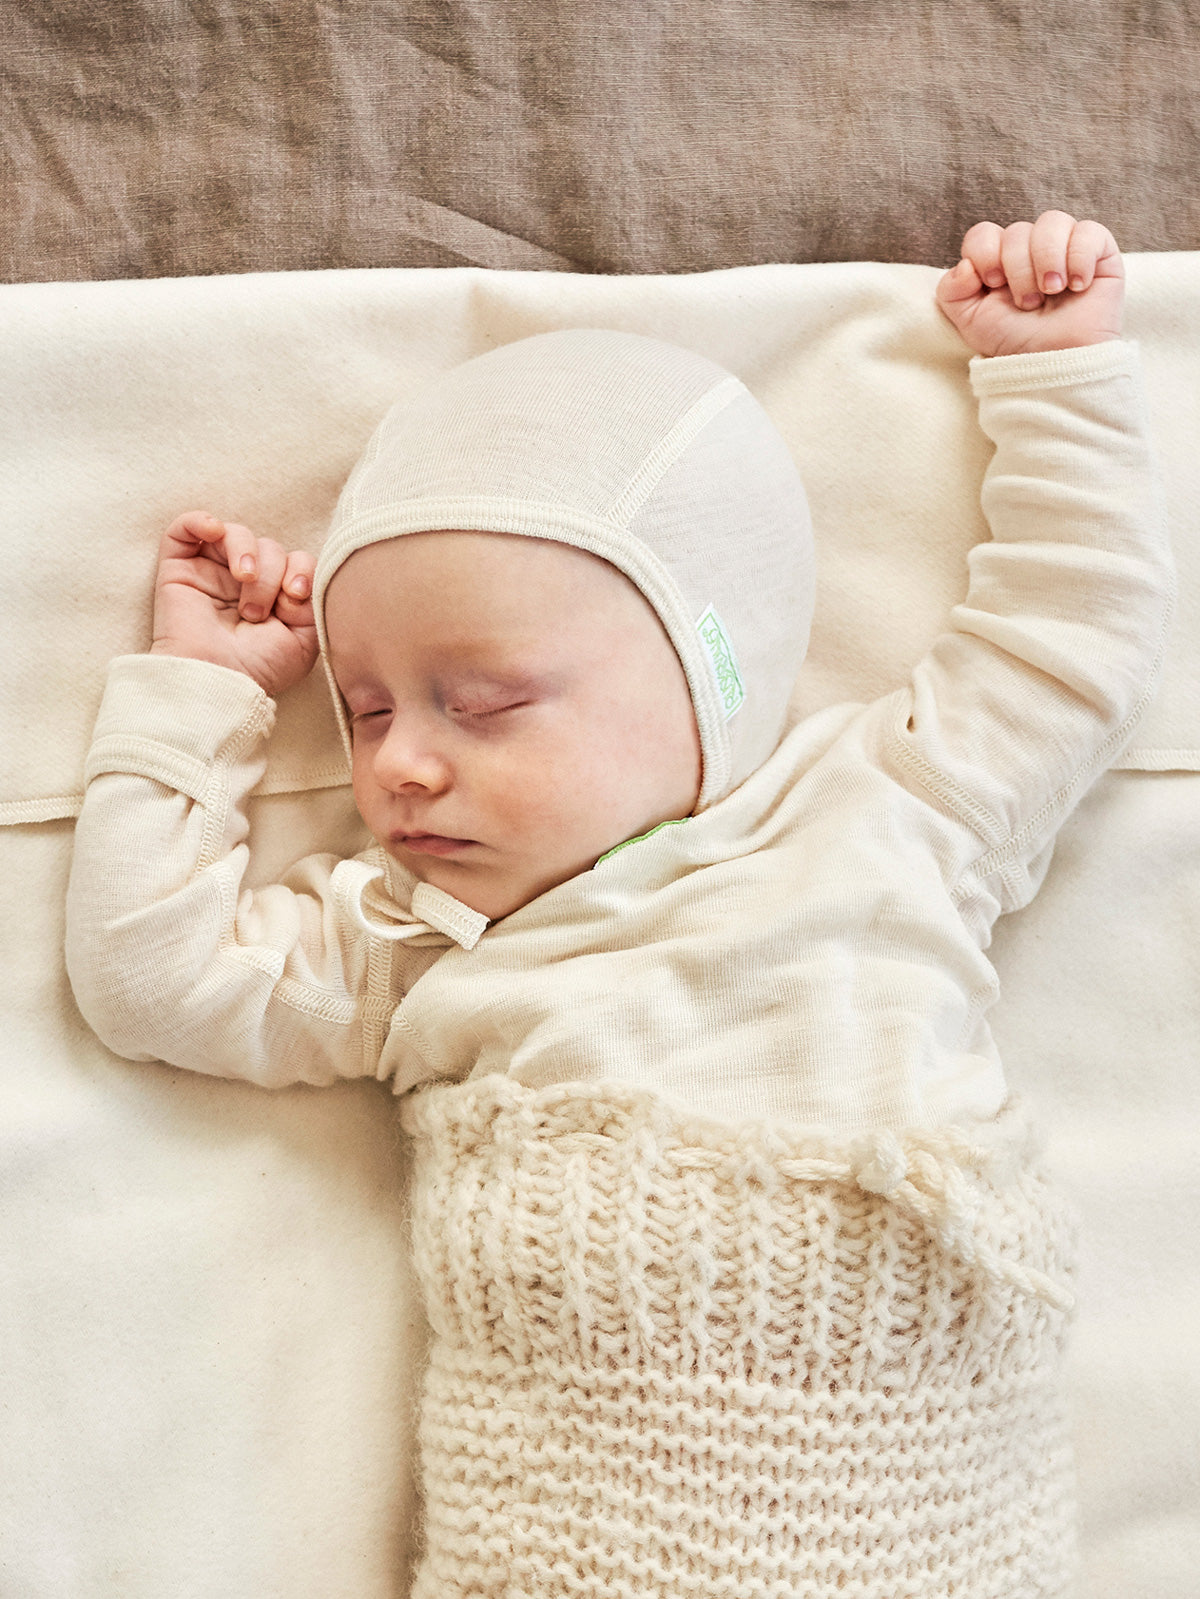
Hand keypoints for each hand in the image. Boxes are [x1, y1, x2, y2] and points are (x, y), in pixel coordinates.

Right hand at [150, 512, 318, 696]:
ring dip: (248, 553)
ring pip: (236, 533)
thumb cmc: (259, 667)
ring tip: (245, 581)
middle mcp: (244, 581)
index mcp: (274, 596)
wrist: (217, 680)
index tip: (295, 595)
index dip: (301, 569)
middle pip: (270, 546)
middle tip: (259, 611)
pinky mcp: (179, 567)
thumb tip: (299, 575)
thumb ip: (314, 602)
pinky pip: (185, 527)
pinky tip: (215, 531)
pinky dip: (201, 520)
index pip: (295, 560)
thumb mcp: (305, 640)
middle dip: (274, 572)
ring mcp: (211, 572)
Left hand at [935, 211, 1123, 357]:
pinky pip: (1090, 231)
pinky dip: (1080, 257)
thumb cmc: (1014, 344)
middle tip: (1027, 303)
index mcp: (998, 261)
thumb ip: (951, 291)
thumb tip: (966, 264)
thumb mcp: (970, 322)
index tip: (993, 284)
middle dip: (1018, 268)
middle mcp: (1030, 250)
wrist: (1053, 364)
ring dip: (1047, 259)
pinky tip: (1077, 285)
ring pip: (1052, 222)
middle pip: (1018, 229)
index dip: (985, 253)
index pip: (984, 233)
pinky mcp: (1099, 254)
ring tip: (1052, 291)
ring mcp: (1065, 249)